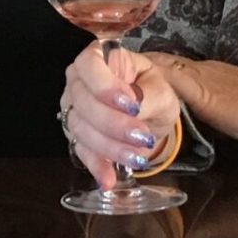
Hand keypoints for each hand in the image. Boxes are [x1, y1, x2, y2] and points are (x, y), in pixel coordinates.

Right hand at [60, 43, 183, 191]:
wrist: (150, 117)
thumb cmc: (154, 94)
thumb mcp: (163, 92)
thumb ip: (149, 96)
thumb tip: (134, 107)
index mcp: (100, 58)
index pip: (89, 64)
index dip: (105, 86)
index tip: (131, 105)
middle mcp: (79, 81)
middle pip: (83, 101)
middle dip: (113, 123)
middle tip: (142, 136)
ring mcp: (74, 108)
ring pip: (80, 128)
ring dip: (109, 146)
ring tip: (136, 157)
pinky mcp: (76, 135)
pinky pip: (80, 151)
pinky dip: (96, 165)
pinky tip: (109, 178)